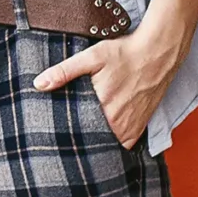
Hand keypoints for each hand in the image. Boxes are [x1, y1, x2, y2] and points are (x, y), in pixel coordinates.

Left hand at [32, 20, 185, 149]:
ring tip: (82, 136)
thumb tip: (38, 84)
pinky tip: (103, 133)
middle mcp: (119, 122)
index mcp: (104, 108)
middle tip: (66, 136)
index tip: (55, 133)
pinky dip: (115, 140)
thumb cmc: (124, 54)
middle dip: (80, 139)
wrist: (158, 53)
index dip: (66, 134)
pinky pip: (125, 142)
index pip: (78, 132)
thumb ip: (64, 71)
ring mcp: (132, 126)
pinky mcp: (141, 125)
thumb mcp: (91, 58)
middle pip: (93, 139)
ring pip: (109, 143)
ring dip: (97, 140)